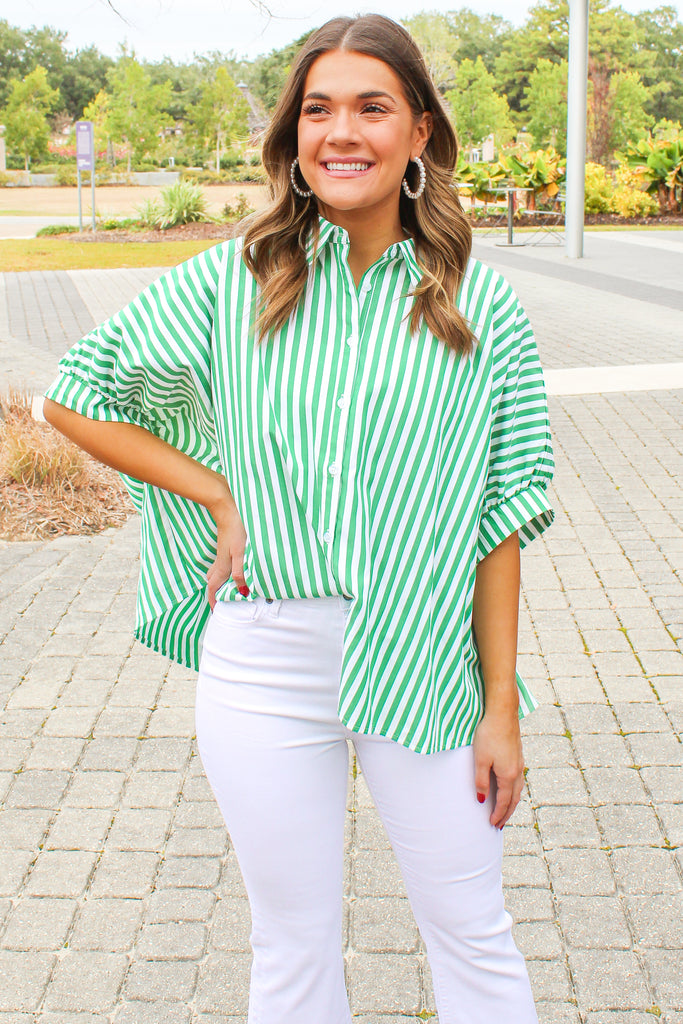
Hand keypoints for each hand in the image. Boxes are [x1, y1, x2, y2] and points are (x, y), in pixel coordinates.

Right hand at [206, 499, 248, 608]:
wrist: (228, 511)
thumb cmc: (237, 530)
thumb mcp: (241, 553)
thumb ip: (240, 572)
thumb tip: (241, 590)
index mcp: (223, 566)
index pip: (214, 588)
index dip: (214, 600)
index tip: (216, 611)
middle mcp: (220, 562)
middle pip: (213, 582)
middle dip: (215, 593)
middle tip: (221, 602)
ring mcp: (221, 554)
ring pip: (215, 573)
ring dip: (218, 583)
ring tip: (226, 590)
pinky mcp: (225, 548)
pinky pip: (220, 565)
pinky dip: (223, 573)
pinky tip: (231, 570)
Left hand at [472, 708, 524, 829]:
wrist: (503, 713)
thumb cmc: (489, 735)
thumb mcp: (480, 759)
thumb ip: (481, 781)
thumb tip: (482, 800)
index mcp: (508, 775)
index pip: (504, 801)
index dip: (498, 814)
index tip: (492, 824)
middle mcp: (517, 772)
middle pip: (514, 799)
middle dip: (506, 814)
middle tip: (499, 825)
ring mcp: (519, 763)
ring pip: (518, 790)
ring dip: (511, 803)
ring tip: (505, 811)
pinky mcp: (518, 756)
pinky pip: (518, 781)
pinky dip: (514, 791)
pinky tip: (509, 789)